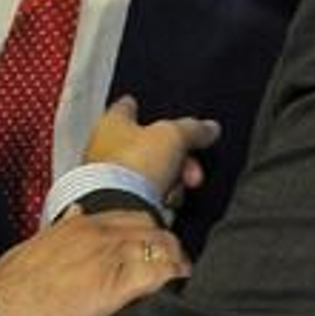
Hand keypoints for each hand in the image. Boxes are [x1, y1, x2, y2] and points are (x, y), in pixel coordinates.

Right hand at [0, 211, 187, 315]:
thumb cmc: (4, 299)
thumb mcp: (29, 252)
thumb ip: (57, 233)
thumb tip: (74, 213)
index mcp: (77, 226)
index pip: (131, 218)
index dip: (148, 239)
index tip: (153, 261)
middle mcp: (96, 234)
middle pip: (154, 228)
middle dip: (168, 251)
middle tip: (172, 279)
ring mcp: (107, 257)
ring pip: (164, 247)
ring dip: (177, 269)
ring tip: (180, 294)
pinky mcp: (115, 286)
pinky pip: (162, 275)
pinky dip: (175, 285)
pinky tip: (176, 301)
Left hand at [84, 95, 221, 201]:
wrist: (121, 210)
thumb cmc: (137, 164)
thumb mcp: (174, 136)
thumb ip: (193, 129)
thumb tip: (210, 128)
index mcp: (111, 123)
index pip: (125, 108)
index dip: (138, 106)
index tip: (141, 106)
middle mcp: (104, 148)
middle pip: (149, 145)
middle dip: (177, 155)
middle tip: (191, 167)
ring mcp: (109, 177)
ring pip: (151, 171)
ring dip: (173, 179)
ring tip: (182, 186)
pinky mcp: (117, 201)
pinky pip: (147, 193)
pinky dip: (162, 196)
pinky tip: (169, 201)